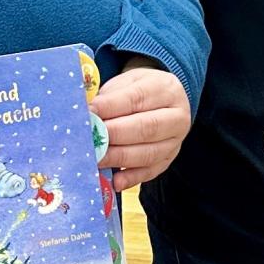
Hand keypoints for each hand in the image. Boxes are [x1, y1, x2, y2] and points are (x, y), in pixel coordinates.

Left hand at [99, 61, 192, 188]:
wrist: (164, 102)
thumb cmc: (139, 92)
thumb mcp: (127, 83)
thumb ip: (110, 96)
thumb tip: (87, 113)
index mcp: (165, 90)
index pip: (137, 98)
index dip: (111, 106)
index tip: (89, 111)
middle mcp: (176, 117)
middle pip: (146, 128)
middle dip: (115, 134)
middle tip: (91, 138)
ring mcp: (175, 142)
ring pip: (148, 153)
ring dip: (119, 158)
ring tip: (96, 158)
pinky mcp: (168, 161)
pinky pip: (150, 172)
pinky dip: (131, 178)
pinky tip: (115, 181)